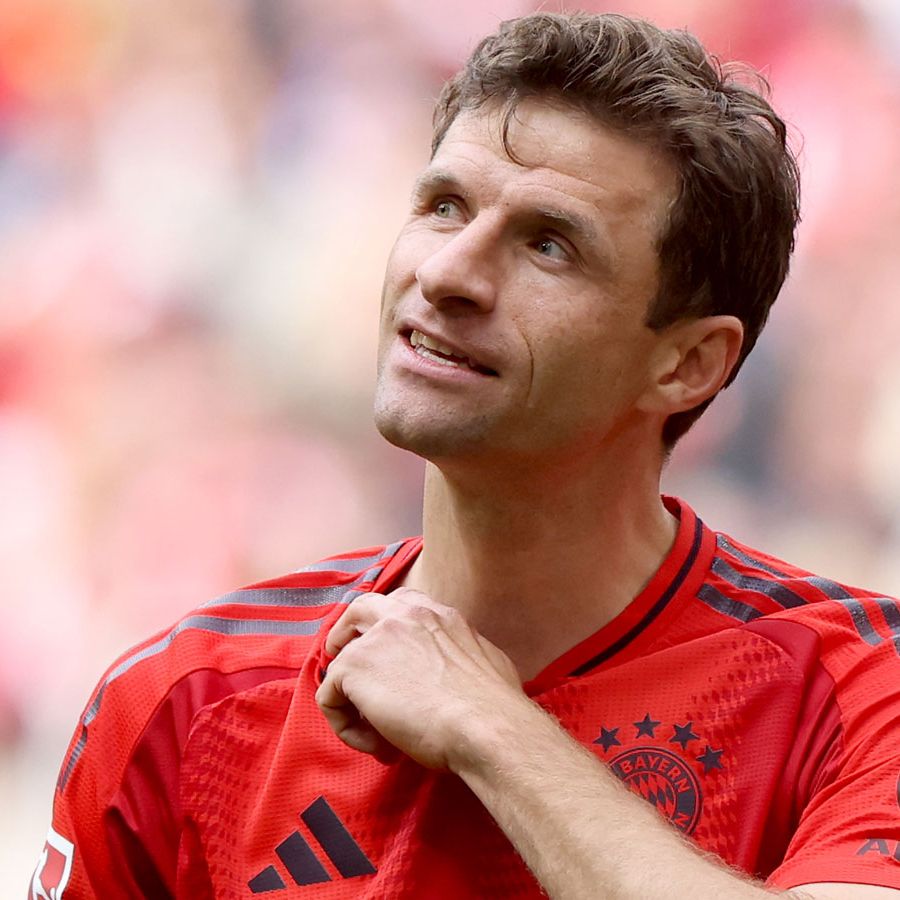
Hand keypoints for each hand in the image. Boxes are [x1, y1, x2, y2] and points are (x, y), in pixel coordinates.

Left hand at [315, 588, 523, 769]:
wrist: (485, 725)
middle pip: (358, 610)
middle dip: (345, 636)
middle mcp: (403, 616)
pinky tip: (378, 745)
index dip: (384, 628)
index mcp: (437, 614)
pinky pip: (329, 697)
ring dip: (354, 701)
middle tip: (349, 672)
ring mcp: (375, 638)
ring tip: (381, 736)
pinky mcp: (354, 667)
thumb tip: (458, 674)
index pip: (399, 604)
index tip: (386, 656)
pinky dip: (345, 726)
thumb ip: (461, 654)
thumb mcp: (484, 660)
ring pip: (342, 663)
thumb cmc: (494, 706)